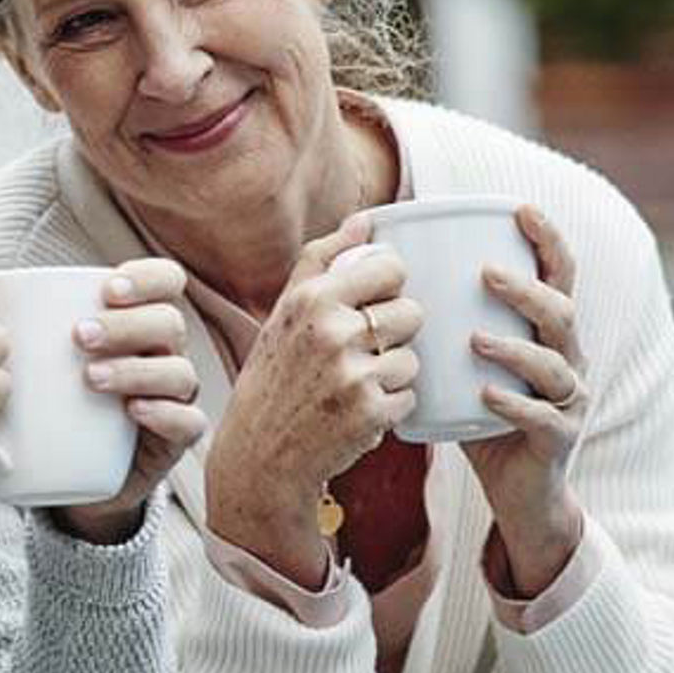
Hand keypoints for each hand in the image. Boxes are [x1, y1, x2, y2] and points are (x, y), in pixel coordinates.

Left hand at [51, 257, 208, 545]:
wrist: (58, 471)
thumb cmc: (38, 392)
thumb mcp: (10, 344)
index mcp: (134, 318)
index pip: (165, 281)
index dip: (147, 278)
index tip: (107, 290)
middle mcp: (160, 352)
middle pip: (169, 323)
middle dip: (127, 325)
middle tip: (78, 336)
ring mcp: (170, 397)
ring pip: (179, 372)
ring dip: (137, 369)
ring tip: (90, 377)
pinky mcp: (169, 442)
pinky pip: (189, 423)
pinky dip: (167, 414)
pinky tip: (134, 411)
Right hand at [203, 214, 424, 586]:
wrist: (260, 452)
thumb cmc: (274, 376)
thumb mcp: (285, 312)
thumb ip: (324, 259)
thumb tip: (368, 220)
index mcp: (312, 298)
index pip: (390, 267)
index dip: (389, 285)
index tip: (371, 302)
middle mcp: (333, 331)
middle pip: (411, 311)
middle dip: (393, 333)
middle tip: (359, 352)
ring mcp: (353, 374)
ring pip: (413, 356)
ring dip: (392, 373)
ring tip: (354, 385)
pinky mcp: (371, 413)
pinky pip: (410, 396)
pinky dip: (391, 406)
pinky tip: (356, 411)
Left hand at [460, 204, 590, 594]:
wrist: (514, 490)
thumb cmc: (477, 412)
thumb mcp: (459, 360)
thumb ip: (436, 317)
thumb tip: (375, 262)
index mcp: (544, 331)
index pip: (558, 276)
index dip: (547, 241)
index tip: (521, 208)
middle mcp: (566, 358)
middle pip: (562, 312)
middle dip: (527, 290)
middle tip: (485, 274)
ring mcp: (568, 401)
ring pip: (555, 365)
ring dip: (514, 349)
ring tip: (474, 340)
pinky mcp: (558, 440)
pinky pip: (544, 418)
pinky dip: (515, 405)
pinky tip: (487, 395)